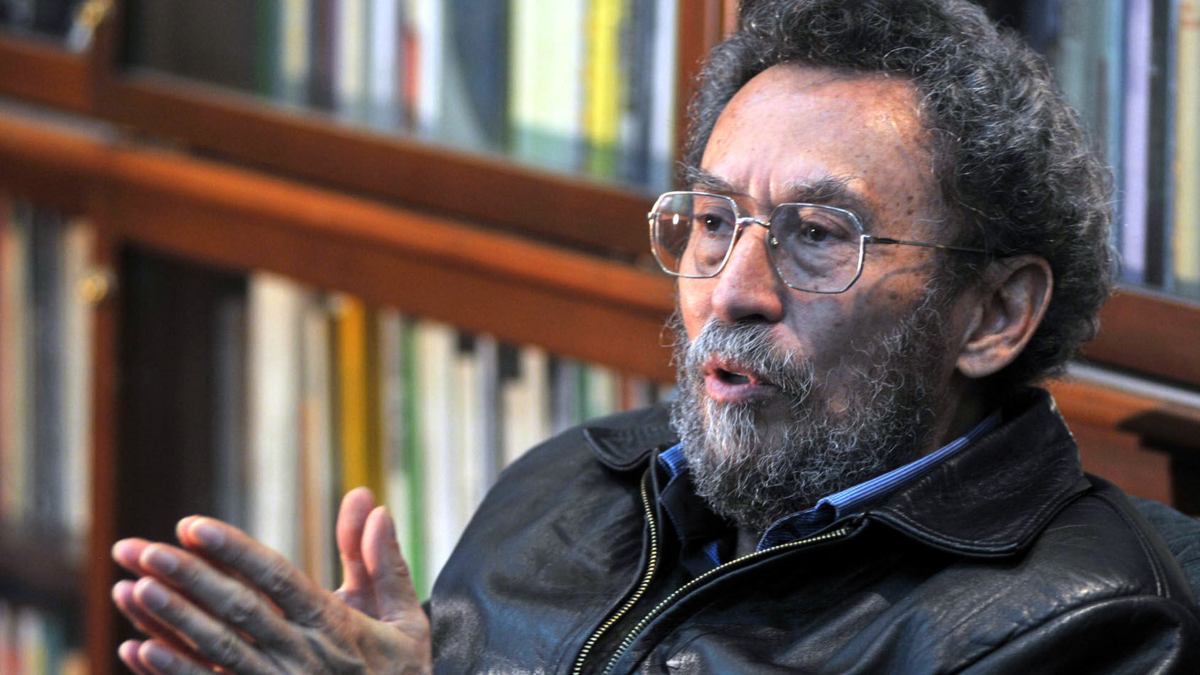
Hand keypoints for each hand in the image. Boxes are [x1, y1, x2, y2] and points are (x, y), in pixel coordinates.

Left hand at [111, 488, 430, 673]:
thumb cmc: (399, 673)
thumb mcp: (403, 618)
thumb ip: (381, 560)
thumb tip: (369, 501)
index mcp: (333, 625)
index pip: (276, 579)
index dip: (233, 552)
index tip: (191, 526)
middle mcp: (301, 656)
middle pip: (237, 610)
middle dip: (186, 578)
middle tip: (138, 549)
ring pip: (216, 650)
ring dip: (169, 620)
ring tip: (130, 587)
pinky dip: (173, 671)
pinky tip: (137, 649)